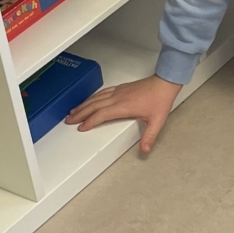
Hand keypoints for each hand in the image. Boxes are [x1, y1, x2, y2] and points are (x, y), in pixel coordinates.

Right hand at [66, 75, 182, 153]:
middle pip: (94, 106)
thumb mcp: (157, 121)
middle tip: (68, 120)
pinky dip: (92, 97)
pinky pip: (102, 93)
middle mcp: (117, 98)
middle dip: (80, 113)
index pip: (101, 115)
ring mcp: (118, 92)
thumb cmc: (160, 100)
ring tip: (73, 111)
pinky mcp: (120, 88)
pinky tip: (89, 100)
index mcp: (123, 107)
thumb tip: (145, 150)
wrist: (164, 82)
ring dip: (83, 105)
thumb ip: (150, 136)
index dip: (90, 121)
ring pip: (96, 98)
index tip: (81, 128)